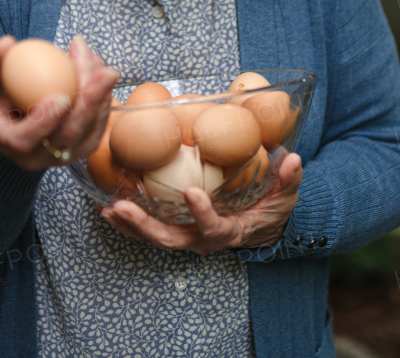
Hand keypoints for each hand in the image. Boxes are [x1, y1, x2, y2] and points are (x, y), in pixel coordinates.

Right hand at [0, 35, 117, 170]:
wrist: (21, 114)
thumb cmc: (3, 92)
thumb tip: (7, 44)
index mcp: (8, 142)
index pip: (24, 139)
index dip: (43, 121)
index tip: (61, 97)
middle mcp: (37, 157)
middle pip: (67, 136)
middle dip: (89, 104)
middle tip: (105, 73)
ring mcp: (63, 156)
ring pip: (89, 131)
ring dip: (102, 95)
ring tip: (103, 64)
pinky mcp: (83, 148)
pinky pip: (99, 125)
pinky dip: (104, 98)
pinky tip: (103, 71)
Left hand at [100, 152, 302, 254]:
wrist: (261, 225)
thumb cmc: (271, 208)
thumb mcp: (286, 195)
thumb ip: (288, 179)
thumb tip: (293, 160)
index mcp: (230, 231)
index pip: (214, 228)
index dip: (202, 214)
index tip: (191, 192)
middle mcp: (204, 240)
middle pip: (170, 239)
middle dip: (144, 225)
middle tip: (122, 206)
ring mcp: (187, 237)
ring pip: (154, 237)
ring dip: (129, 225)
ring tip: (106, 208)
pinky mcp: (175, 228)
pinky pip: (149, 229)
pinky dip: (127, 222)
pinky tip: (106, 208)